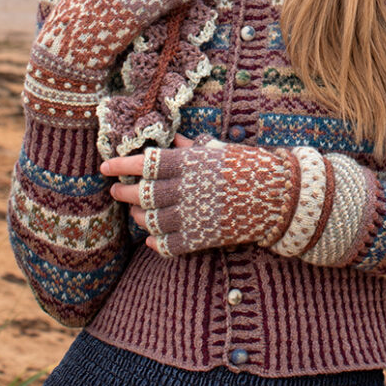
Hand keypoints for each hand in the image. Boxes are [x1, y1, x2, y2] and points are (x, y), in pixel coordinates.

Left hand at [101, 137, 298, 255]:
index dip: (121, 164)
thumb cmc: (250, 166)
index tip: (106, 166)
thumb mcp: (219, 150)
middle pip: (143, 193)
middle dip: (124, 192)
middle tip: (116, 191)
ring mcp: (193, 215)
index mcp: (190, 163)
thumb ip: (192, 148)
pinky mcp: (201, 238)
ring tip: (134, 212)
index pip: (145, 163)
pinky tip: (151, 238)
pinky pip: (168, 245)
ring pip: (151, 220)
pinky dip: (156, 243)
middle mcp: (186, 189)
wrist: (279, 197)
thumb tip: (174, 140)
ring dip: (138, 217)